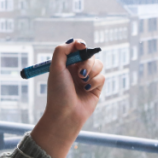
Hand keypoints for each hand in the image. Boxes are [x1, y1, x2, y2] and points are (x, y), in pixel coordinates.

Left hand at [30, 38, 104, 157]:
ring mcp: (87, 78)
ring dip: (91, 72)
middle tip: (80, 73)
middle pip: (90, 55)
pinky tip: (87, 90)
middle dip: (86, 62)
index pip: (76, 48)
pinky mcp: (96, 87)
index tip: (81, 46)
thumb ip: (62, 50)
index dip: (80, 45)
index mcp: (66, 64)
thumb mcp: (55, 68)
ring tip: (83, 82)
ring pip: (98, 64)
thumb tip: (76, 42)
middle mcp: (77, 70)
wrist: (66, 114)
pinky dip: (95, 81)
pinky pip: (102, 76)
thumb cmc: (58, 92)